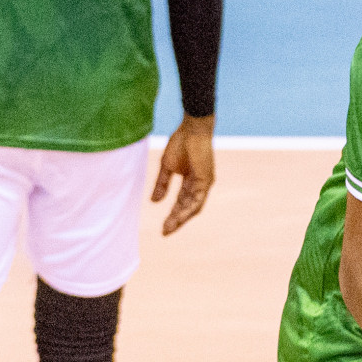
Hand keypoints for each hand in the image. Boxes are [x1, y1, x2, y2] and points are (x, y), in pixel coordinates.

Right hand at [151, 114, 214, 234]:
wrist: (192, 128)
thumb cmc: (180, 143)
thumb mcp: (166, 167)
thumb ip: (162, 184)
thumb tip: (154, 202)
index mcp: (191, 181)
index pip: (182, 202)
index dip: (173, 214)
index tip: (163, 226)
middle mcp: (199, 185)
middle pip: (188, 207)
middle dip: (176, 220)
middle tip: (165, 232)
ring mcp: (205, 183)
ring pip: (194, 207)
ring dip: (181, 218)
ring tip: (169, 228)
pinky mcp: (206, 180)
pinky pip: (197, 199)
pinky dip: (188, 209)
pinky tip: (179, 218)